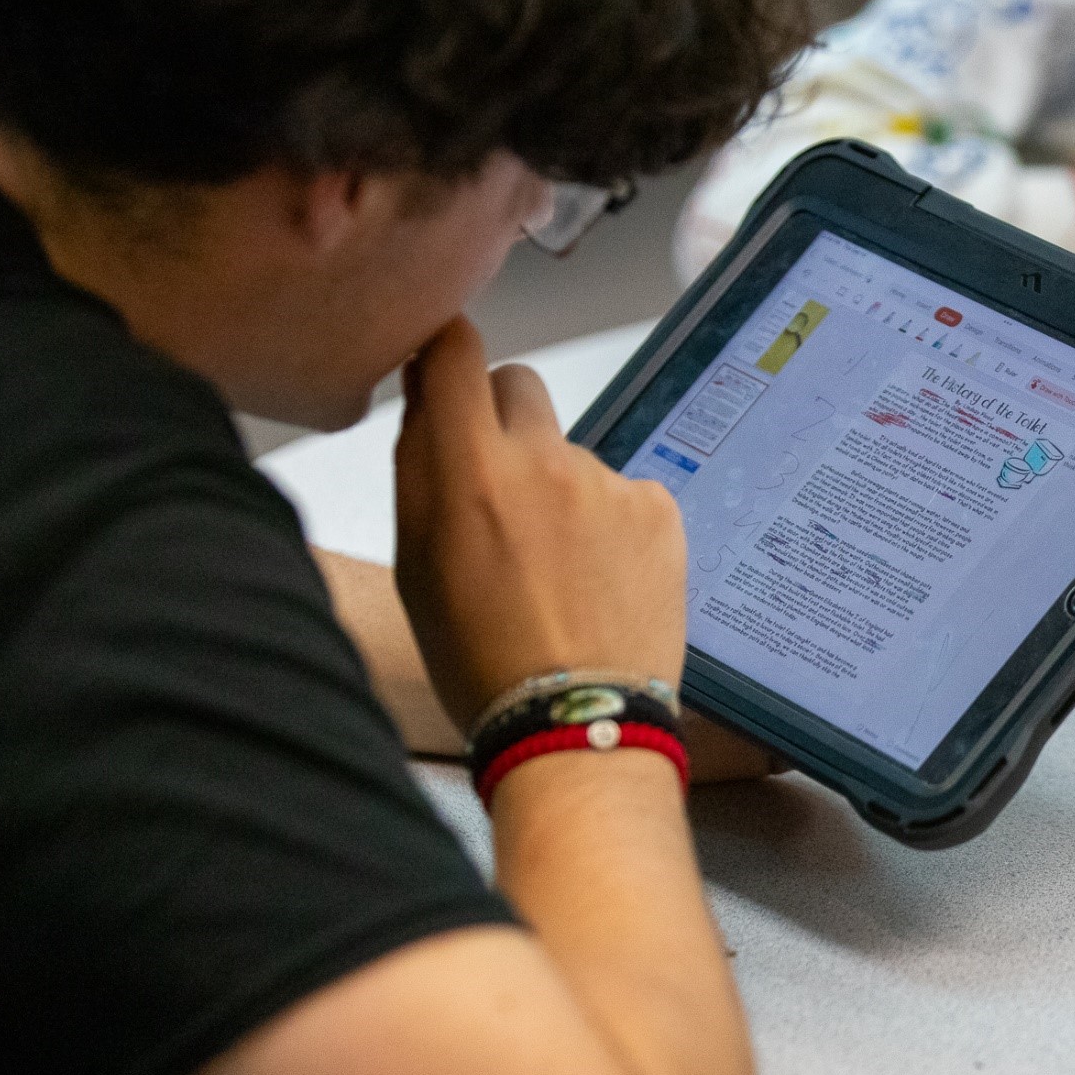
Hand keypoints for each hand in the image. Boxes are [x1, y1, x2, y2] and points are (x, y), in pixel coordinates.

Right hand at [393, 319, 687, 730]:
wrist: (577, 724)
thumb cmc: (483, 659)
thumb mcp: (416, 564)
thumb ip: (418, 469)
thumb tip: (423, 399)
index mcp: (471, 470)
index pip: (455, 350)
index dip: (443, 350)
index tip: (440, 367)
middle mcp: (545, 461)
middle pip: (517, 386)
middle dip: (500, 420)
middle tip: (497, 490)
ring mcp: (610, 482)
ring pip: (570, 453)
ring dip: (558, 488)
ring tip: (555, 570)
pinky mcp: (659, 508)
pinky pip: (622, 491)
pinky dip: (609, 523)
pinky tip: (599, 580)